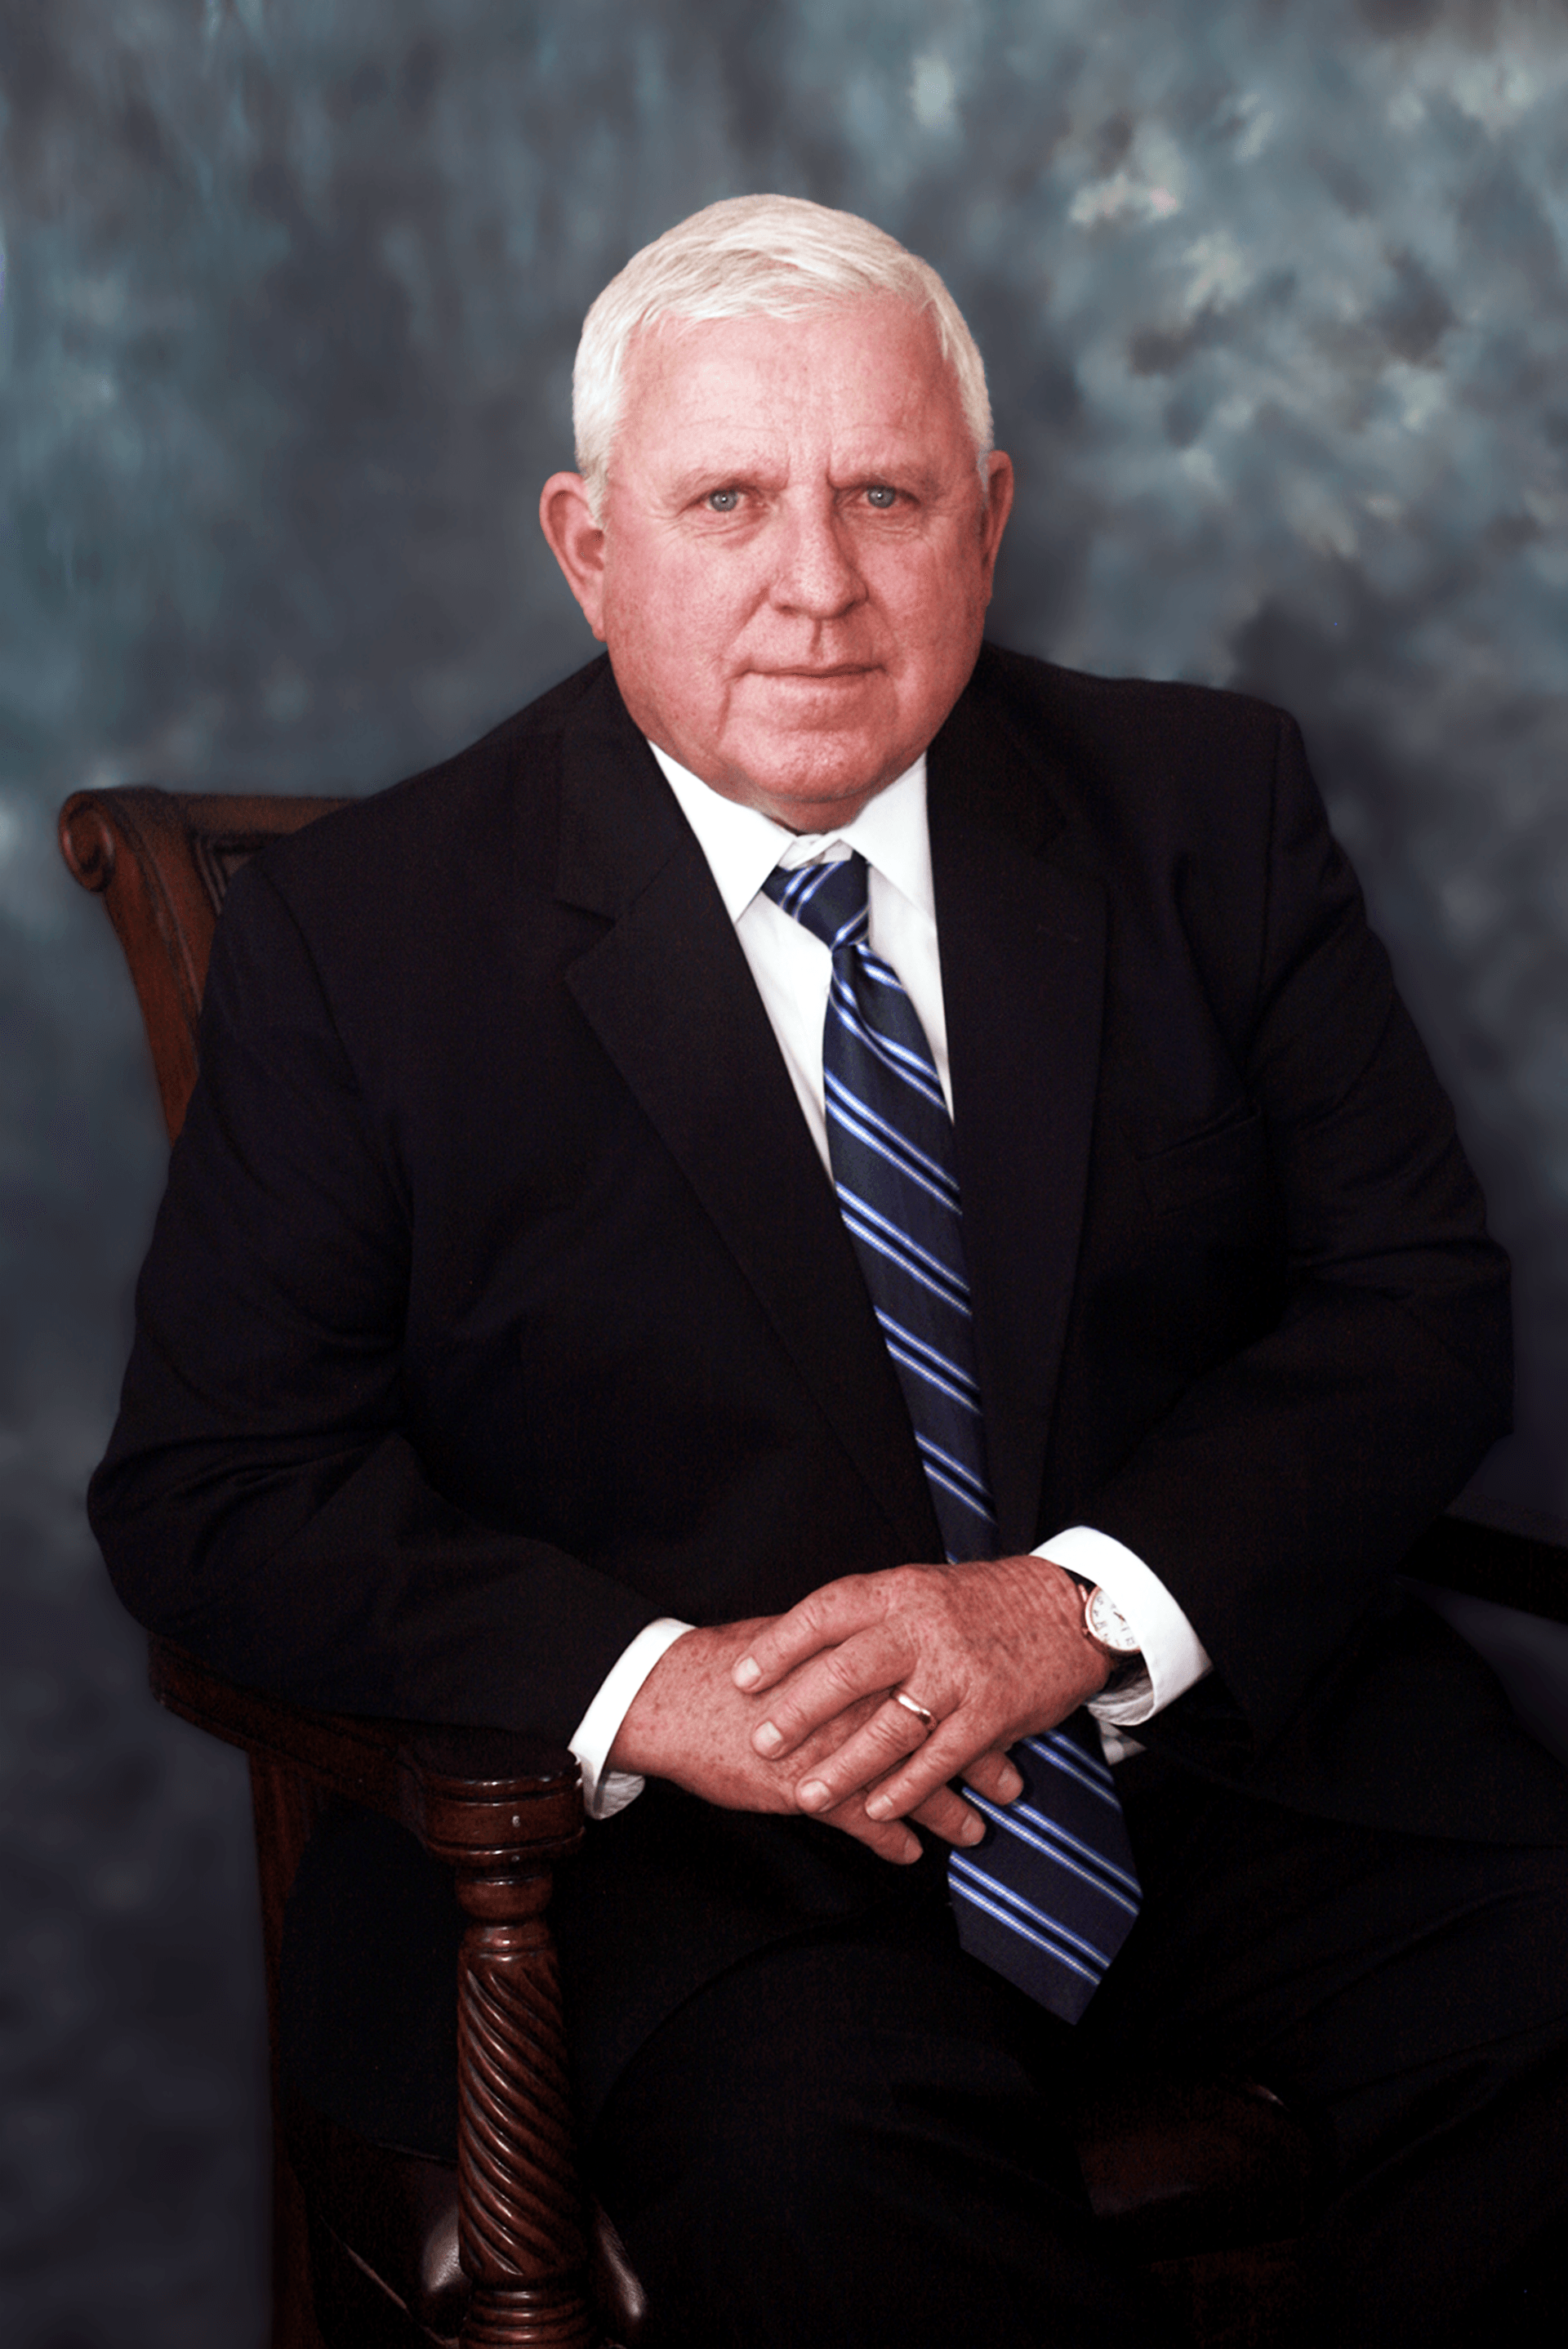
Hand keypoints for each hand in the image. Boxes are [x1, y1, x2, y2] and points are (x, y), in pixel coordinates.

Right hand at [607, 1617, 991, 1863]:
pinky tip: (911, 1855)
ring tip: (978, 1831)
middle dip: (977, 1762)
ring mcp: (836, 1748)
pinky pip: (864, 1821)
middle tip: (1012, 1783)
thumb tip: (883, 1640)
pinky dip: (890, 1840)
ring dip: (946, 1812)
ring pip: (910, 1784)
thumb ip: (848, 1645)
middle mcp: (858, 1701)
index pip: (934, 1683)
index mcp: (859, 1658)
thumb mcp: (800, 1638)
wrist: (673, 1695)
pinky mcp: (807, 1788)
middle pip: (936, 1735)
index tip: (1006, 1720)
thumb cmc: (732, 1665)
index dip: (973, 1705)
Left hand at [730, 1556, 1108, 1826]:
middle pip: (849, 1672)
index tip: (742, 1677)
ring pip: (890, 1727)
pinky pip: (939, 1758)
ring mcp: (959, 1672)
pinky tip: (876, 1810)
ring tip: (807, 1796)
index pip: (826, 1612)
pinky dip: (905, 1789)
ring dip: (845, 1768)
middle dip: (799, 1712)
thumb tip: (797, 1646)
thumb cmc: (982, 1603)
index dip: (780, 1646)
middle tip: (762, 1742)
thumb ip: (870, 1617)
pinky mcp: (992, 1712)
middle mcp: (925, 1628)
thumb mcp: (921, 1589)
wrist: (1069, 1609)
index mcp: (900, 1591)